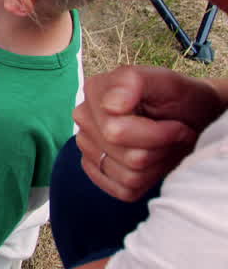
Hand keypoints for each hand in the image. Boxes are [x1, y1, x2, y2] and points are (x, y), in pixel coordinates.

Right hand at [74, 65, 223, 200]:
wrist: (189, 115)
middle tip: (175, 135)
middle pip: (129, 158)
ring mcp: (86, 146)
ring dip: (158, 166)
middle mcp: (83, 119)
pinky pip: (123, 191)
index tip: (177, 124)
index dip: (159, 134)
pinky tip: (152, 162)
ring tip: (165, 146)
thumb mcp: (165, 82)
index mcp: (94, 92)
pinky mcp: (96, 169)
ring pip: (129, 177)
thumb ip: (132, 82)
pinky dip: (147, 181)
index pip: (117, 133)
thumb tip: (110, 106)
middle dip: (162, 150)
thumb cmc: (180, 98)